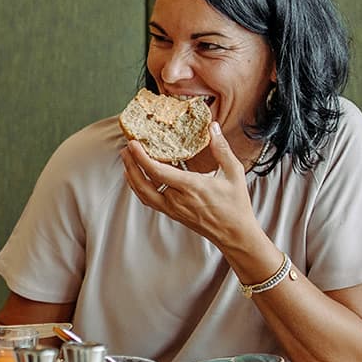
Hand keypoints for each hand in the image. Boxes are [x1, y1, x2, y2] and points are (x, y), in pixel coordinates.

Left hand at [121, 123, 259, 250]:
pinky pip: (150, 200)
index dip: (141, 157)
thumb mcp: (233, 173)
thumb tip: (213, 127)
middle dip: (130, 164)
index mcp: (190, 187)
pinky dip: (140, 188)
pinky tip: (138, 179)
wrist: (235, 234)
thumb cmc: (236, 205)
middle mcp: (177, 200)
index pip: (157, 172)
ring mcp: (173, 209)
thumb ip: (221, 149)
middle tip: (125, 149)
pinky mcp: (173, 214)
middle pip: (143, 183)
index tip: (133, 144)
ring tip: (127, 161)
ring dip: (132, 176)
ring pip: (143, 194)